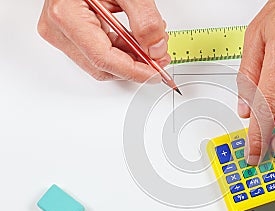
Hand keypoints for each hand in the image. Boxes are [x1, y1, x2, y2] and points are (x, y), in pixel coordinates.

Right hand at [38, 0, 169, 81]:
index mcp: (66, 16)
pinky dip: (121, 51)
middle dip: (135, 67)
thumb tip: (156, 49)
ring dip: (130, 59)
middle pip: (102, 66)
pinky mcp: (69, 35)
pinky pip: (98, 53)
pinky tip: (137, 41)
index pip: (103, 59)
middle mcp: (58, 30)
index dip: (133, 70)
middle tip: (160, 59)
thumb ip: (145, 19)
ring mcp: (62, 34)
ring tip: (152, 45)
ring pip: (101, 63)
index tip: (155, 73)